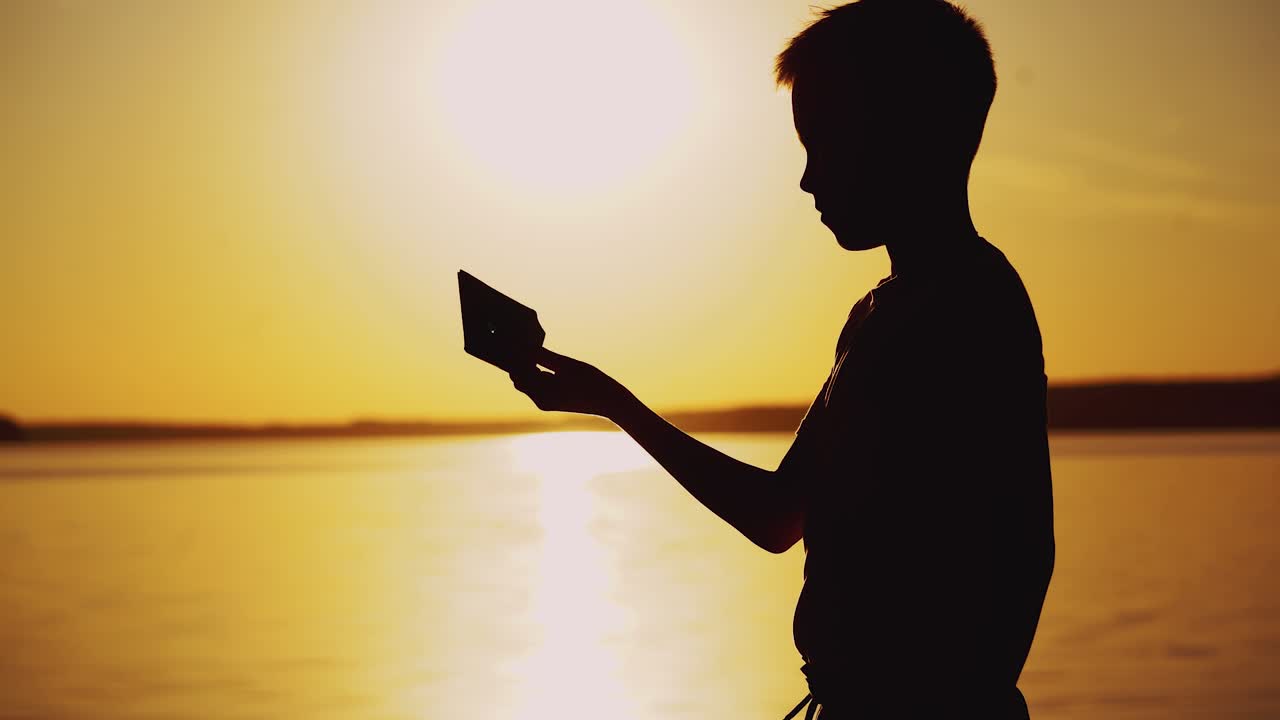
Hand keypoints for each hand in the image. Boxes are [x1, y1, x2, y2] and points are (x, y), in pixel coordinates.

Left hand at [508, 347, 631, 418]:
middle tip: (521, 343)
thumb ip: (544, 356)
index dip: (514, 357)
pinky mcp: (552, 402)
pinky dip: (538, 374)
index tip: (513, 342)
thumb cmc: (591, 382)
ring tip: (531, 349)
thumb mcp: (566, 365)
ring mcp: (546, 403)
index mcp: (542, 393)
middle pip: (520, 379)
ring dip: (528, 368)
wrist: (611, 402)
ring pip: (528, 382)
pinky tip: (542, 361)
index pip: (518, 373)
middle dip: (519, 363)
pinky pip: (538, 386)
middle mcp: (540, 401)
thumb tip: (525, 346)